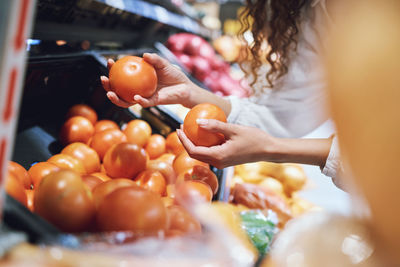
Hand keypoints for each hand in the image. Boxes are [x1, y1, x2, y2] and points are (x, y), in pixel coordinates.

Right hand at [100, 53, 194, 107]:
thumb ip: (154, 59)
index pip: (122, 74)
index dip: (113, 69)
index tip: (110, 62)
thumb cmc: (173, 74)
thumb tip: (144, 55)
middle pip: (118, 89)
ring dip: (116, 99)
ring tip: (110, 93)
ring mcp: (144, 96)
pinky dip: (138, 100)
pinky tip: (135, 97)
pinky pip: (143, 102)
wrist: (184, 86)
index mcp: (138, 79)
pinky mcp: (152, 103)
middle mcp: (137, 89)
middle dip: (107, 86)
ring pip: (126, 100)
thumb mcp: (163, 63)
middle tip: (103, 79)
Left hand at [177, 119, 333, 168]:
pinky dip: (203, 145)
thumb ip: (215, 125)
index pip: (193, 151)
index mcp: (218, 156)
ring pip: (202, 155)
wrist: (268, 150)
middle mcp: (218, 163)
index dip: (183, 140)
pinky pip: (210, 153)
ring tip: (189, 129)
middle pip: (195, 155)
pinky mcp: (225, 160)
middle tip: (181, 127)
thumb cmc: (253, 138)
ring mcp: (222, 163)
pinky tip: (204, 133)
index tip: (178, 128)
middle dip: (185, 142)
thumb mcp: (234, 129)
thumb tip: (197, 121)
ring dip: (193, 143)